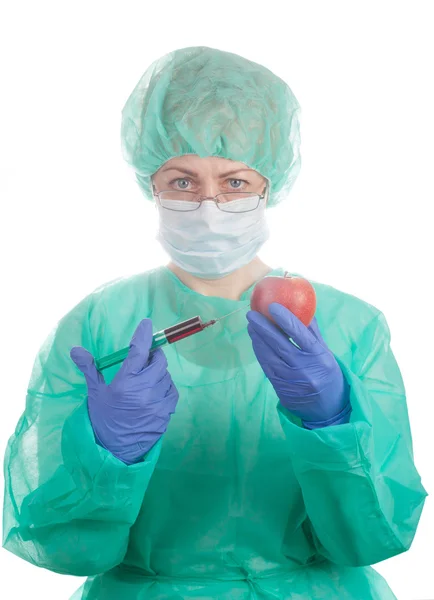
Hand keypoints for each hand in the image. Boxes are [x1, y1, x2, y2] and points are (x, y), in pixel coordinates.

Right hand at [70, 319, 178, 463]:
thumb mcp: (95, 393)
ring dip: (158, 373)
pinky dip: (165, 387)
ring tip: (145, 381)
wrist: (115, 450)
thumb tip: (75, 349)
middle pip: (158, 361)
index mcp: (125, 383)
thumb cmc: (103, 418)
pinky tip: (154, 392)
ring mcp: (157, 402)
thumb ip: (89, 368)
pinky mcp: (167, 413)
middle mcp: (144, 391)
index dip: (143, 335)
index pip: (138, 351)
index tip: (146, 323)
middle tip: (144, 359)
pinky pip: (172, 391)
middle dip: (152, 356)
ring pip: (166, 376)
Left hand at [247, 303, 350, 428]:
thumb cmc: (329, 376)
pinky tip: (255, 342)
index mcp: (318, 356)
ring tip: (251, 326)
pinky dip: (260, 353)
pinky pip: (266, 367)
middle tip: (251, 314)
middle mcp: (304, 368)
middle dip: (263, 327)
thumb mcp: (326, 354)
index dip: (284, 319)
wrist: (328, 410)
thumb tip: (303, 309)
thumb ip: (313, 333)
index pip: (300, 334)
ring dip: (257, 339)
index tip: (272, 306)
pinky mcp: (280, 388)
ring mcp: (291, 380)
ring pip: (269, 356)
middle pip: (279, 344)